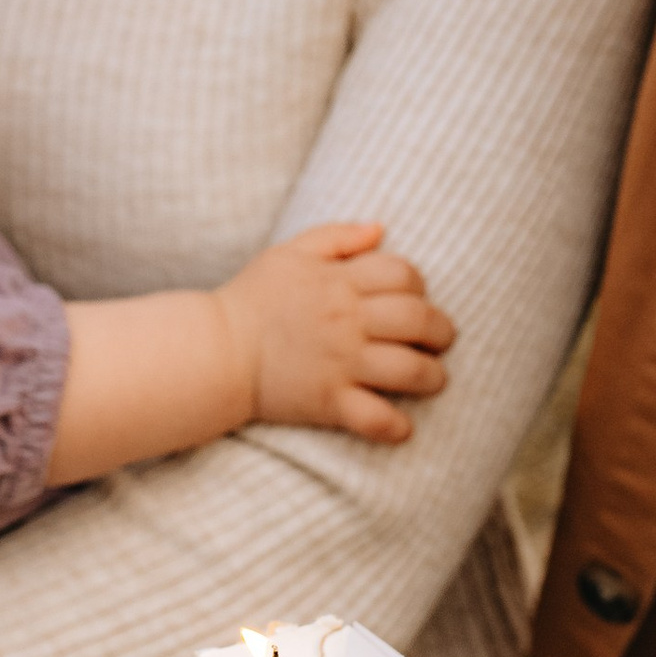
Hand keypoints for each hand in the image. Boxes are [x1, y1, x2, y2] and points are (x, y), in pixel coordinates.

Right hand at [228, 220, 455, 443]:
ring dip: (432, 377)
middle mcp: (346, 321)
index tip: (416, 301)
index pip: (404, 275)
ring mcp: (340, 363)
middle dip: (441, 331)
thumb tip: (381, 229)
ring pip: (409, 370)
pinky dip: (395, 427)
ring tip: (432, 380)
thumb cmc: (252, 298)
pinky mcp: (328, 401)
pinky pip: (374, 418)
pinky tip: (403, 428)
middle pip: (418, 320)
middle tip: (441, 341)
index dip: (419, 287)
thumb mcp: (289, 252)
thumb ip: (337, 236)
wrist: (214, 350)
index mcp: (339, 281)